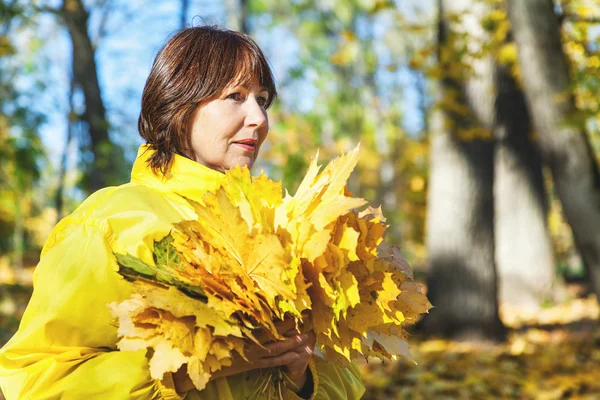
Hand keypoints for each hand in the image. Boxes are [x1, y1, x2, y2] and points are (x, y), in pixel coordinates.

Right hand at [173, 318, 313, 392]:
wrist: (200, 363)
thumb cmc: (207, 338)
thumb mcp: (217, 320)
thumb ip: (228, 307)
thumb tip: (236, 286)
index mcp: (242, 330)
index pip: (266, 321)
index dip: (280, 314)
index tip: (293, 306)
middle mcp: (250, 343)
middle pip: (275, 334)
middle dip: (291, 327)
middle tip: (306, 319)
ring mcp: (252, 355)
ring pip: (277, 349)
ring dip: (291, 343)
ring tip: (305, 337)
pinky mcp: (252, 364)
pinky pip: (272, 362)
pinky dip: (285, 358)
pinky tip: (295, 355)